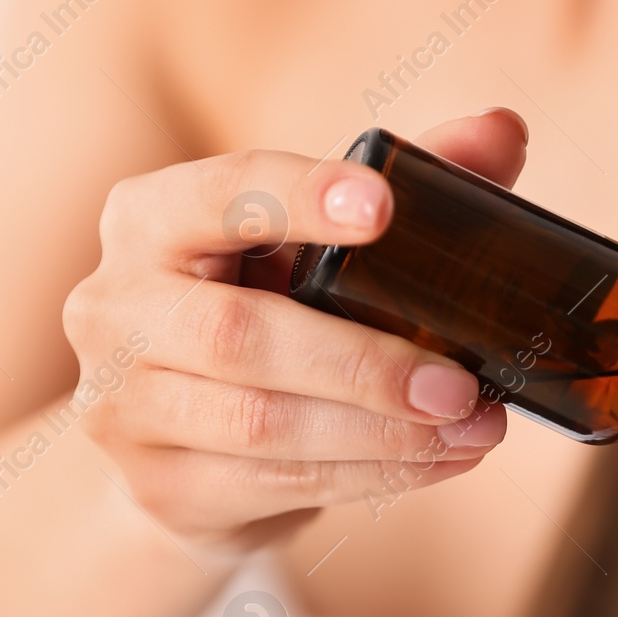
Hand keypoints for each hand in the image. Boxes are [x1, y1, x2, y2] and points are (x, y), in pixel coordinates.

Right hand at [61, 110, 529, 546]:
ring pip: (262, 422)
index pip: (223, 194)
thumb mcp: (319, 243)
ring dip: (383, 432)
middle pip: (240, 334)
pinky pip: (277, 481)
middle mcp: (114, 306)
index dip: (299, 196)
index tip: (383, 207)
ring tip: (473, 429)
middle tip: (461, 384)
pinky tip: (436, 460)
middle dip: (364, 363)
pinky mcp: (160, 486)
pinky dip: (372, 474)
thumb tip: (503, 131)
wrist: (186, 447)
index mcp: (149, 216)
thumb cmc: (267, 311)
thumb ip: (407, 182)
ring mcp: (124, 405)